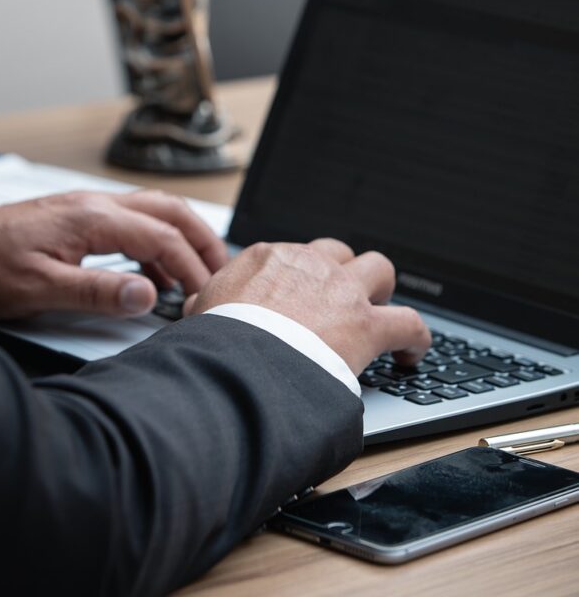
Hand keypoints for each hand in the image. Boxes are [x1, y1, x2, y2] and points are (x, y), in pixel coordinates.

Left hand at [0, 190, 227, 319]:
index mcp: (92, 218)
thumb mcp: (42, 289)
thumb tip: (149, 296)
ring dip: (181, 237)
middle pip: (169, 210)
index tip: (205, 295)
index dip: (191, 267)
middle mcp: (96, 204)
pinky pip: (132, 222)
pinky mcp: (80, 217)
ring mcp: (89, 207)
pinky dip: (154, 243)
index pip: (162, 237)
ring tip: (196, 272)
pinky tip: (153, 273)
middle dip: (202, 239)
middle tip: (221, 271)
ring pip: (153, 211)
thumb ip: (99, 292)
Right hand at [188, 239, 430, 374]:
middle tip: (339, 301)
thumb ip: (205, 302)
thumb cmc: (220, 338)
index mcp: (269, 257)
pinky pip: (409, 322)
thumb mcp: (201, 311)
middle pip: (339, 252)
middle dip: (343, 273)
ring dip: (381, 289)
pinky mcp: (368, 324)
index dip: (300, 276)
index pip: (294, 255)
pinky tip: (412, 353)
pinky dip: (415, 338)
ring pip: (379, 268)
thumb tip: (196, 304)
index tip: (300, 294)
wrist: (240, 360)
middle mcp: (310, 264)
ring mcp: (342, 291)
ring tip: (379, 312)